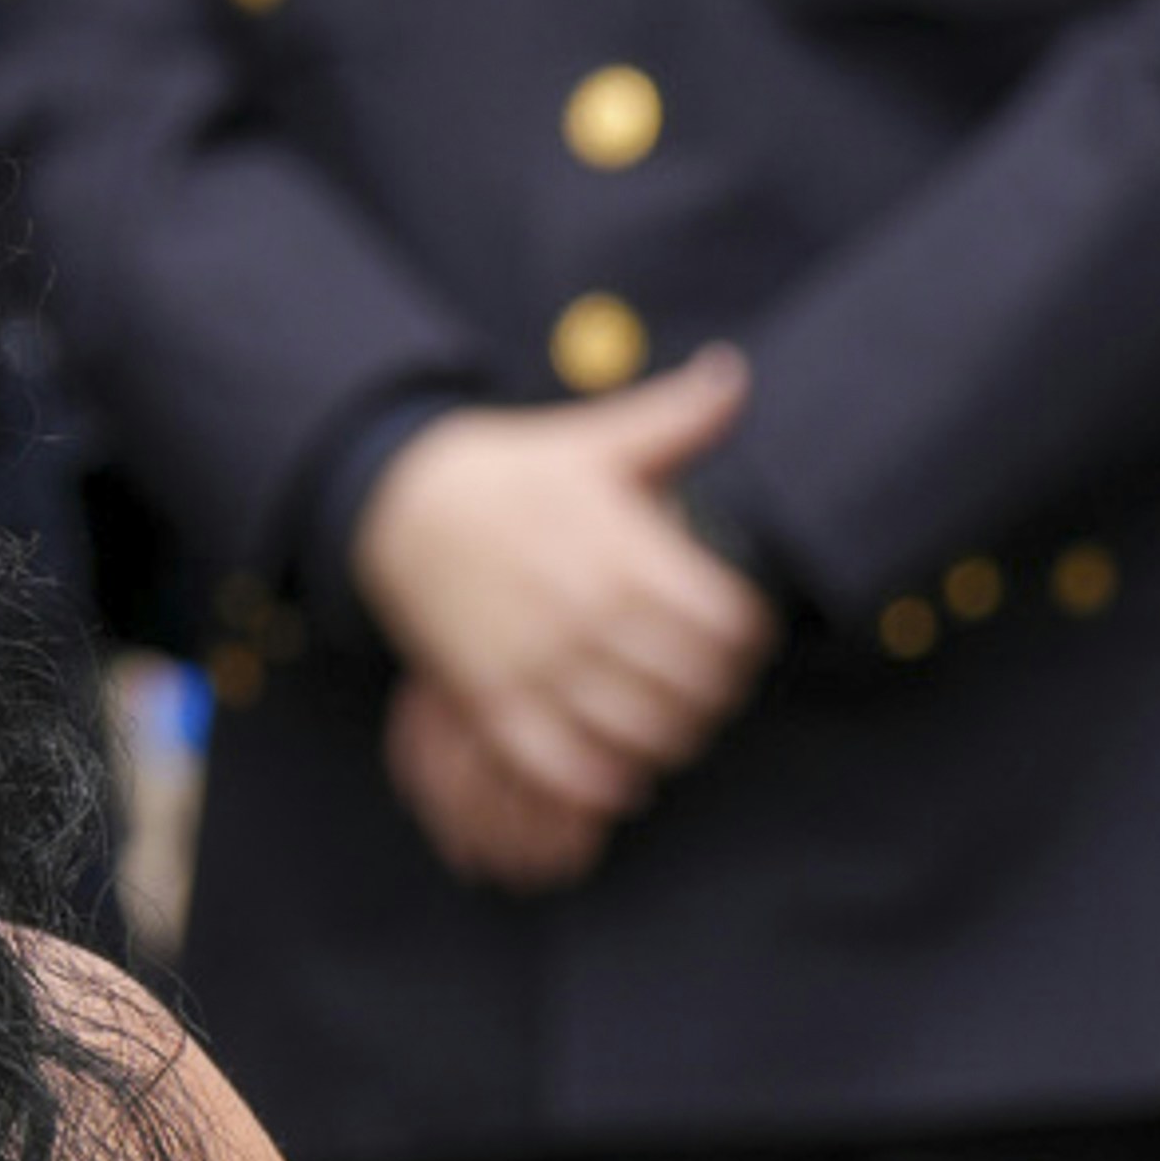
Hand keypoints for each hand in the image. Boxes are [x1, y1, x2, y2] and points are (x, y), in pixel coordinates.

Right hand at [345, 366, 778, 869]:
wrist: (409, 506)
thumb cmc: (515, 474)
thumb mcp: (597, 438)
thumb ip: (678, 417)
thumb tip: (735, 377)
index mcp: (623, 550)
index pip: (724, 625)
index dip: (749, 643)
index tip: (745, 642)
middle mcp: (585, 612)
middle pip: (691, 689)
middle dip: (716, 698)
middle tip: (713, 692)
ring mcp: (538, 665)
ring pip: (636, 736)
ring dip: (666, 743)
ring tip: (672, 729)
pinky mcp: (495, 704)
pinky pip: (565, 770)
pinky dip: (602, 783)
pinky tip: (620, 772)